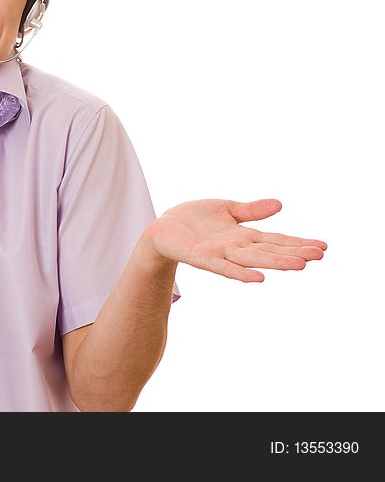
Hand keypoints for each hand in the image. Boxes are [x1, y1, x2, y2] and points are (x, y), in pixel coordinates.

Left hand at [142, 198, 326, 281]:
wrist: (162, 228)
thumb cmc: (193, 219)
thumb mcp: (225, 208)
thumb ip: (250, 210)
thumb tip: (279, 205)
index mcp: (243, 236)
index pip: (275, 240)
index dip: (297, 243)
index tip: (323, 247)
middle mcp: (236, 248)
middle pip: (269, 251)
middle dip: (294, 253)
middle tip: (320, 255)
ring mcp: (220, 254)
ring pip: (252, 260)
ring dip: (275, 263)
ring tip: (300, 265)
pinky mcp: (201, 258)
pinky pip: (223, 268)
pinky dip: (240, 273)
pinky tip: (258, 280)